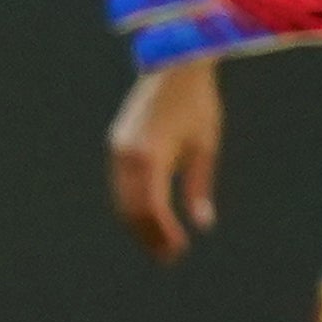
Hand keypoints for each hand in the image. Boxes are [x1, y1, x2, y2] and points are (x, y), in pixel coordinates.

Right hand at [105, 54, 223, 262]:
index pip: (152, 210)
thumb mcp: (204, 146)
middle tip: (168, 257)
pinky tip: (150, 215)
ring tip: (160, 242)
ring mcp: (118, 150)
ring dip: (139, 224)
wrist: (173, 64)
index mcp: (150, 158)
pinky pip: (121, 185)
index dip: (163, 235)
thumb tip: (202, 224)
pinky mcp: (117, 144)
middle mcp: (127, 157)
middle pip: (131, 210)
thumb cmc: (196, 103)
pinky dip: (133, 205)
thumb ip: (199, 187)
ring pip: (122, 200)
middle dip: (148, 236)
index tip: (179, 251)